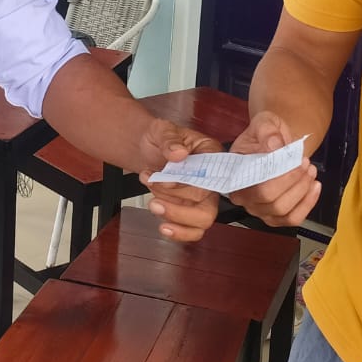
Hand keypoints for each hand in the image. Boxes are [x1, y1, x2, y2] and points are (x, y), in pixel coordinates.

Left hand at [137, 119, 220, 242]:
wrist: (146, 149)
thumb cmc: (159, 138)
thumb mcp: (161, 130)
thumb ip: (169, 139)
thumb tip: (178, 153)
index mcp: (211, 154)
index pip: (214, 175)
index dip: (192, 183)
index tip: (168, 179)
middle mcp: (211, 178)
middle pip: (209, 204)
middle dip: (178, 203)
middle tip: (155, 196)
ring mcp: (202, 197)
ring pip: (202, 220)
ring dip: (176, 217)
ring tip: (153, 204)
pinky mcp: (190, 210)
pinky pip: (193, 230)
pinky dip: (178, 232)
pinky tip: (162, 224)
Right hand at [227, 110, 320, 226]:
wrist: (276, 141)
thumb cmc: (266, 133)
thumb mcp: (264, 123)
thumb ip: (267, 131)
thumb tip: (274, 145)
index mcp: (234, 175)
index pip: (252, 185)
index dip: (276, 176)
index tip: (293, 159)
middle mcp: (243, 197)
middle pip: (269, 200)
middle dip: (292, 181)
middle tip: (305, 162)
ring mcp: (260, 209)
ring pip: (282, 211)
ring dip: (302, 191)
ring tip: (310, 170)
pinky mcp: (276, 215)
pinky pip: (293, 219)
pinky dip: (307, 204)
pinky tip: (315, 186)